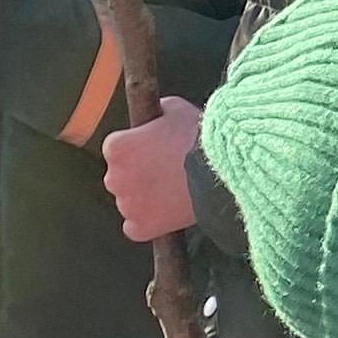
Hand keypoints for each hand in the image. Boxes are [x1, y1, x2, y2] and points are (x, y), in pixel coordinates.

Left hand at [104, 94, 202, 241]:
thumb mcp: (174, 110)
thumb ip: (154, 118)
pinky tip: (168, 209)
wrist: (223, 170)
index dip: (138, 147)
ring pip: (130, 201)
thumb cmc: (199, 137)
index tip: (155, 148)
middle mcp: (114, 177)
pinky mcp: (140, 228)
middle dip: (139, 173)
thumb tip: (152, 122)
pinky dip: (149, 221)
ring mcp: (126, 205)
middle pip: (121, 175)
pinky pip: (136, 226)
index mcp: (117, 147)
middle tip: (167, 168)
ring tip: (175, 189)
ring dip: (145, 196)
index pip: (117, 148)